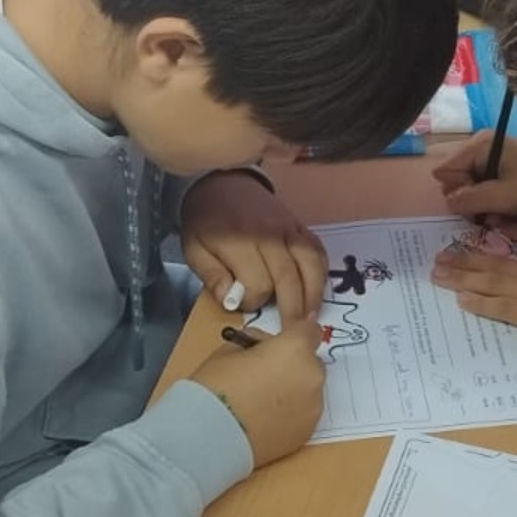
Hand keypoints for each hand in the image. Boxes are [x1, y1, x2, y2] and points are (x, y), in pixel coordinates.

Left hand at [181, 170, 327, 316]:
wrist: (222, 184)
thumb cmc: (206, 222)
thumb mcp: (194, 249)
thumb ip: (212, 276)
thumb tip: (233, 301)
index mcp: (238, 241)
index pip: (257, 282)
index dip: (254, 302)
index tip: (245, 306)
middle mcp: (268, 234)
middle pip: (288, 277)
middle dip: (292, 309)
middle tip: (293, 333)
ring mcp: (288, 228)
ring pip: (310, 263)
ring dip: (313, 293)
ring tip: (311, 317)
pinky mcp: (300, 226)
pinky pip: (318, 251)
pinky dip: (321, 272)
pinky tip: (317, 290)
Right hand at [192, 319, 324, 466]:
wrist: (208, 437)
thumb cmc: (215, 387)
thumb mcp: (230, 349)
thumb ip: (257, 341)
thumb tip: (266, 346)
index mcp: (295, 349)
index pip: (310, 331)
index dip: (296, 334)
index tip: (283, 342)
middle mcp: (312, 376)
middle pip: (310, 362)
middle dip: (292, 364)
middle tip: (263, 375)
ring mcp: (313, 407)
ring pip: (308, 389)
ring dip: (293, 390)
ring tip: (261, 402)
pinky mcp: (307, 432)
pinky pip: (303, 413)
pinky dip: (291, 413)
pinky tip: (265, 420)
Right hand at [432, 132, 516, 221]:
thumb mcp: (504, 197)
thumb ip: (470, 200)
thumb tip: (448, 202)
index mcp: (480, 145)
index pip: (445, 171)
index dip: (457, 191)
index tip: (478, 201)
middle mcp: (481, 149)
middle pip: (455, 180)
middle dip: (469, 200)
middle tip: (490, 210)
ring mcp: (491, 161)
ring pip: (468, 189)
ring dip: (481, 206)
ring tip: (500, 213)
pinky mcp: (500, 173)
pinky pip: (482, 191)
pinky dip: (490, 204)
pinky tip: (504, 212)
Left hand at [432, 222, 516, 339]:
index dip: (511, 230)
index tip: (490, 223)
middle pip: (503, 263)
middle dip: (470, 258)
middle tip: (442, 255)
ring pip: (496, 283)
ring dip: (465, 278)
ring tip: (440, 274)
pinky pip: (505, 310)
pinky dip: (483, 304)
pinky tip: (461, 299)